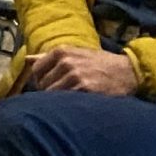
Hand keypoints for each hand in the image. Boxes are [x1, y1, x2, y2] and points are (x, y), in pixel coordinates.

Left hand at [21, 46, 136, 94]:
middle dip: (49, 91)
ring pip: (52, 94)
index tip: (50, 85)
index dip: (41, 80)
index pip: (36, 70)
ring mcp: (75, 76)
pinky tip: (76, 104)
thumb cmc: (99, 63)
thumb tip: (27, 59)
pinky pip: (66, 101)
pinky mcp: (85, 89)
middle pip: (43, 84)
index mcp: (61, 51)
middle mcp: (66, 62)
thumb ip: (49, 57)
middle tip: (62, 95)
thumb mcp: (75, 53)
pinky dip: (68, 104)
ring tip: (69, 101)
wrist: (128, 71)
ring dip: (58, 100)